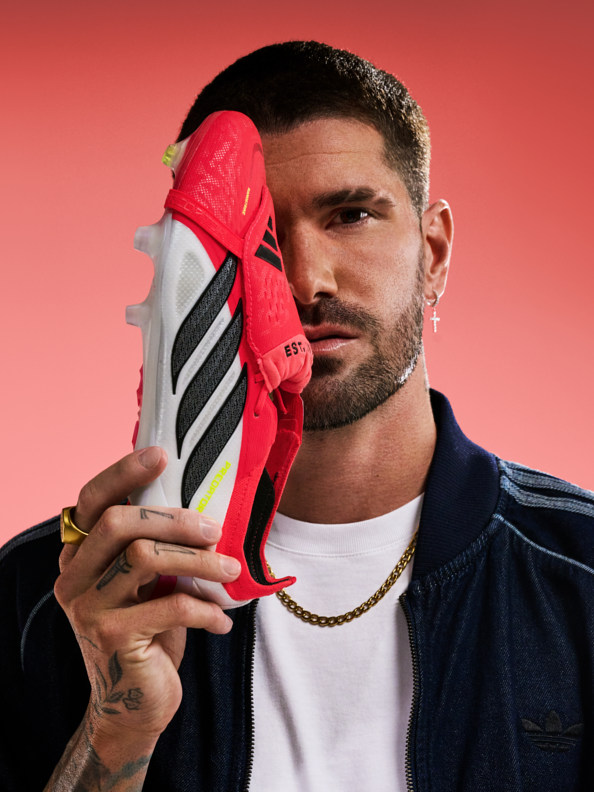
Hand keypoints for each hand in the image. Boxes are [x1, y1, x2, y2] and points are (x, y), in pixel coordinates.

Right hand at [54, 446, 240, 742]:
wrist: (134, 703)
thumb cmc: (148, 630)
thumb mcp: (148, 582)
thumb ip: (157, 546)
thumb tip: (207, 506)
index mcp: (80, 554)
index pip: (92, 500)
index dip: (124, 473)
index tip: (162, 455)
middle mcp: (74, 576)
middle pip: (119, 523)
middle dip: (175, 519)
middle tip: (216, 529)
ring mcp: (88, 608)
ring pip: (143, 558)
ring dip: (199, 560)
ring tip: (231, 569)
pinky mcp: (111, 637)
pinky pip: (168, 606)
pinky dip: (205, 609)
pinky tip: (222, 620)